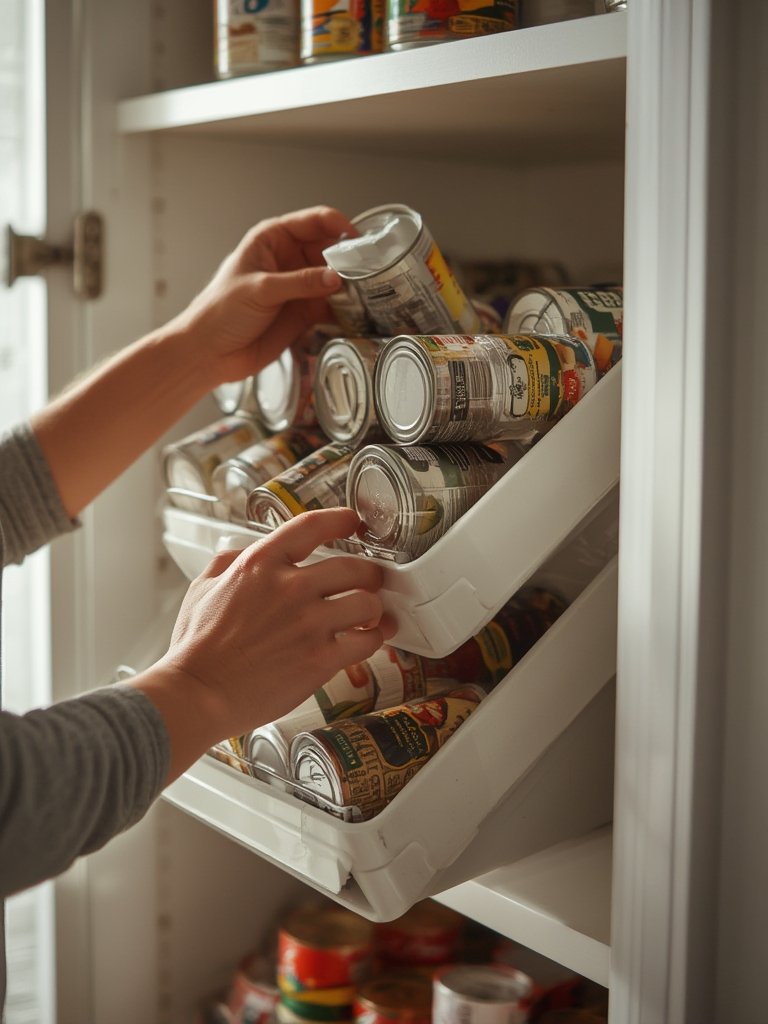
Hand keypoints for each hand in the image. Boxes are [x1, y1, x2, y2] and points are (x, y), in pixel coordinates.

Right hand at [153, 508, 394, 746]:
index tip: (352, 522)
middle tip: (371, 580)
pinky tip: (371, 637)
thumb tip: (245, 552)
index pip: (311, 526)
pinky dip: (375, 638)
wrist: (197, 693)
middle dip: (369, 573)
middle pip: (354, 567)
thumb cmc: (195, 647)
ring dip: (374, 607)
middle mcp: (290, 588)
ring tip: (373, 613)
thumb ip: (229, 563)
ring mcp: (309, 624)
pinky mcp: (321, 660)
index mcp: (260, 564)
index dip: (340, 520)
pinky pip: (367, 641)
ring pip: (368, 603)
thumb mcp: (201, 588)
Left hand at [169, 205, 354, 387]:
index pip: (313, 222)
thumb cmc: (219, 312)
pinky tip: (356, 314)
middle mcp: (289, 260)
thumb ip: (300, 282)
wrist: (209, 352)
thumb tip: (335, 277)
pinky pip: (332, 307)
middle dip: (349, 260)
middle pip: (330, 250)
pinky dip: (345, 310)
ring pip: (335, 279)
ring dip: (351, 286)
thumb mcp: (261, 289)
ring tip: (367, 294)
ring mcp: (298, 287)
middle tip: (367, 272)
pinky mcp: (304, 313)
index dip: (337, 225)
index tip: (357, 239)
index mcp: (273, 240)